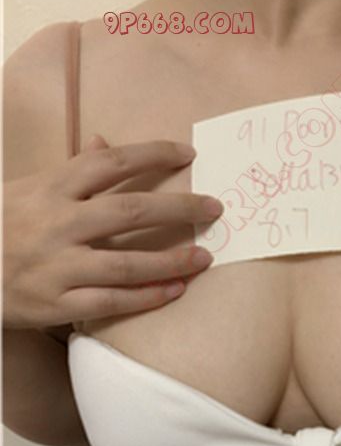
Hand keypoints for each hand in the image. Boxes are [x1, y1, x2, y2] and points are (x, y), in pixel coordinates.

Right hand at [2, 134, 222, 329]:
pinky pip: (112, 302)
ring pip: (127, 262)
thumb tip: (106, 142)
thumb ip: (71, 169)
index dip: (153, 154)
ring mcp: (58, 266)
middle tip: (215, 209)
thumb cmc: (1, 226)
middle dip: (179, 209)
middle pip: (130, 211)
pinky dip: (147, 297)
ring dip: (172, 260)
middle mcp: (58, 224)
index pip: (111, 162)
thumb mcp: (28, 188)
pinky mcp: (57, 303)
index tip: (188, 153)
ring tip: (204, 257)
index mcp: (51, 188)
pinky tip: (175, 290)